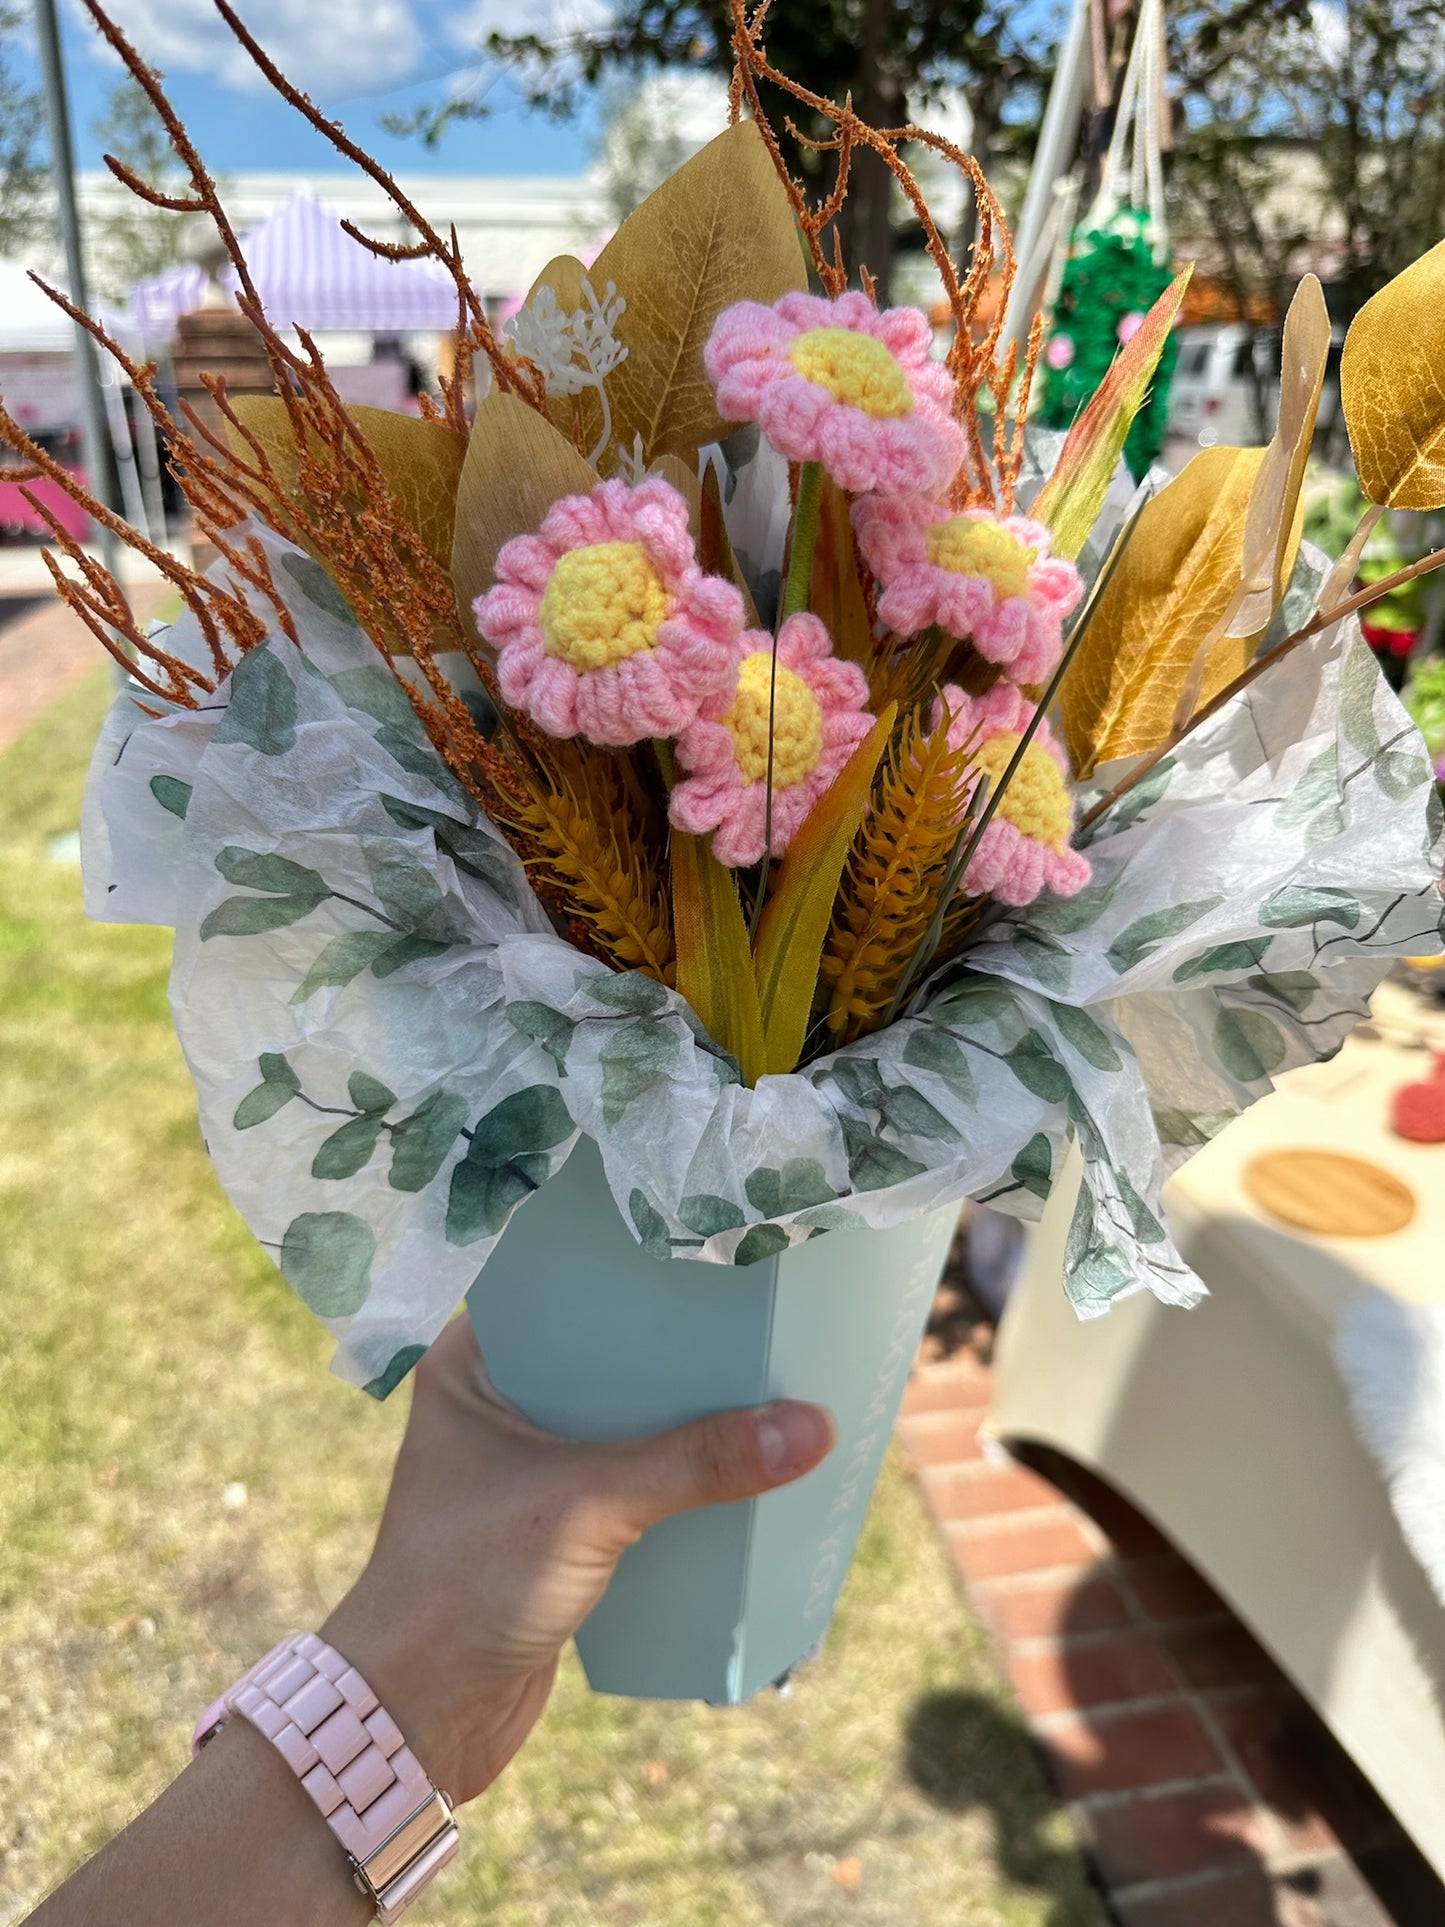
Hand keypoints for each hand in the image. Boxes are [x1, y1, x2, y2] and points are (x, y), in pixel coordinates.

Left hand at [321, 1315, 835, 1804]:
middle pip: (613, 1357)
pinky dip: (684, 1480)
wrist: (416, 1721)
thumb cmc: (466, 1586)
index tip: (718, 1254)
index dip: (642, 1274)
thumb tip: (814, 1425)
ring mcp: (530, 1468)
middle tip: (766, 1318)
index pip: (568, 1290)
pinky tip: (747, 1470)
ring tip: (776, 1385)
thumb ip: (697, 1464)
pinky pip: (637, 1482)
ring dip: (692, 1422)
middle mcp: (500, 1403)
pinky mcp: (559, 1527)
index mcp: (474, 1363)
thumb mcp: (589, 1505)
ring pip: (631, 1424)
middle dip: (685, 1352)